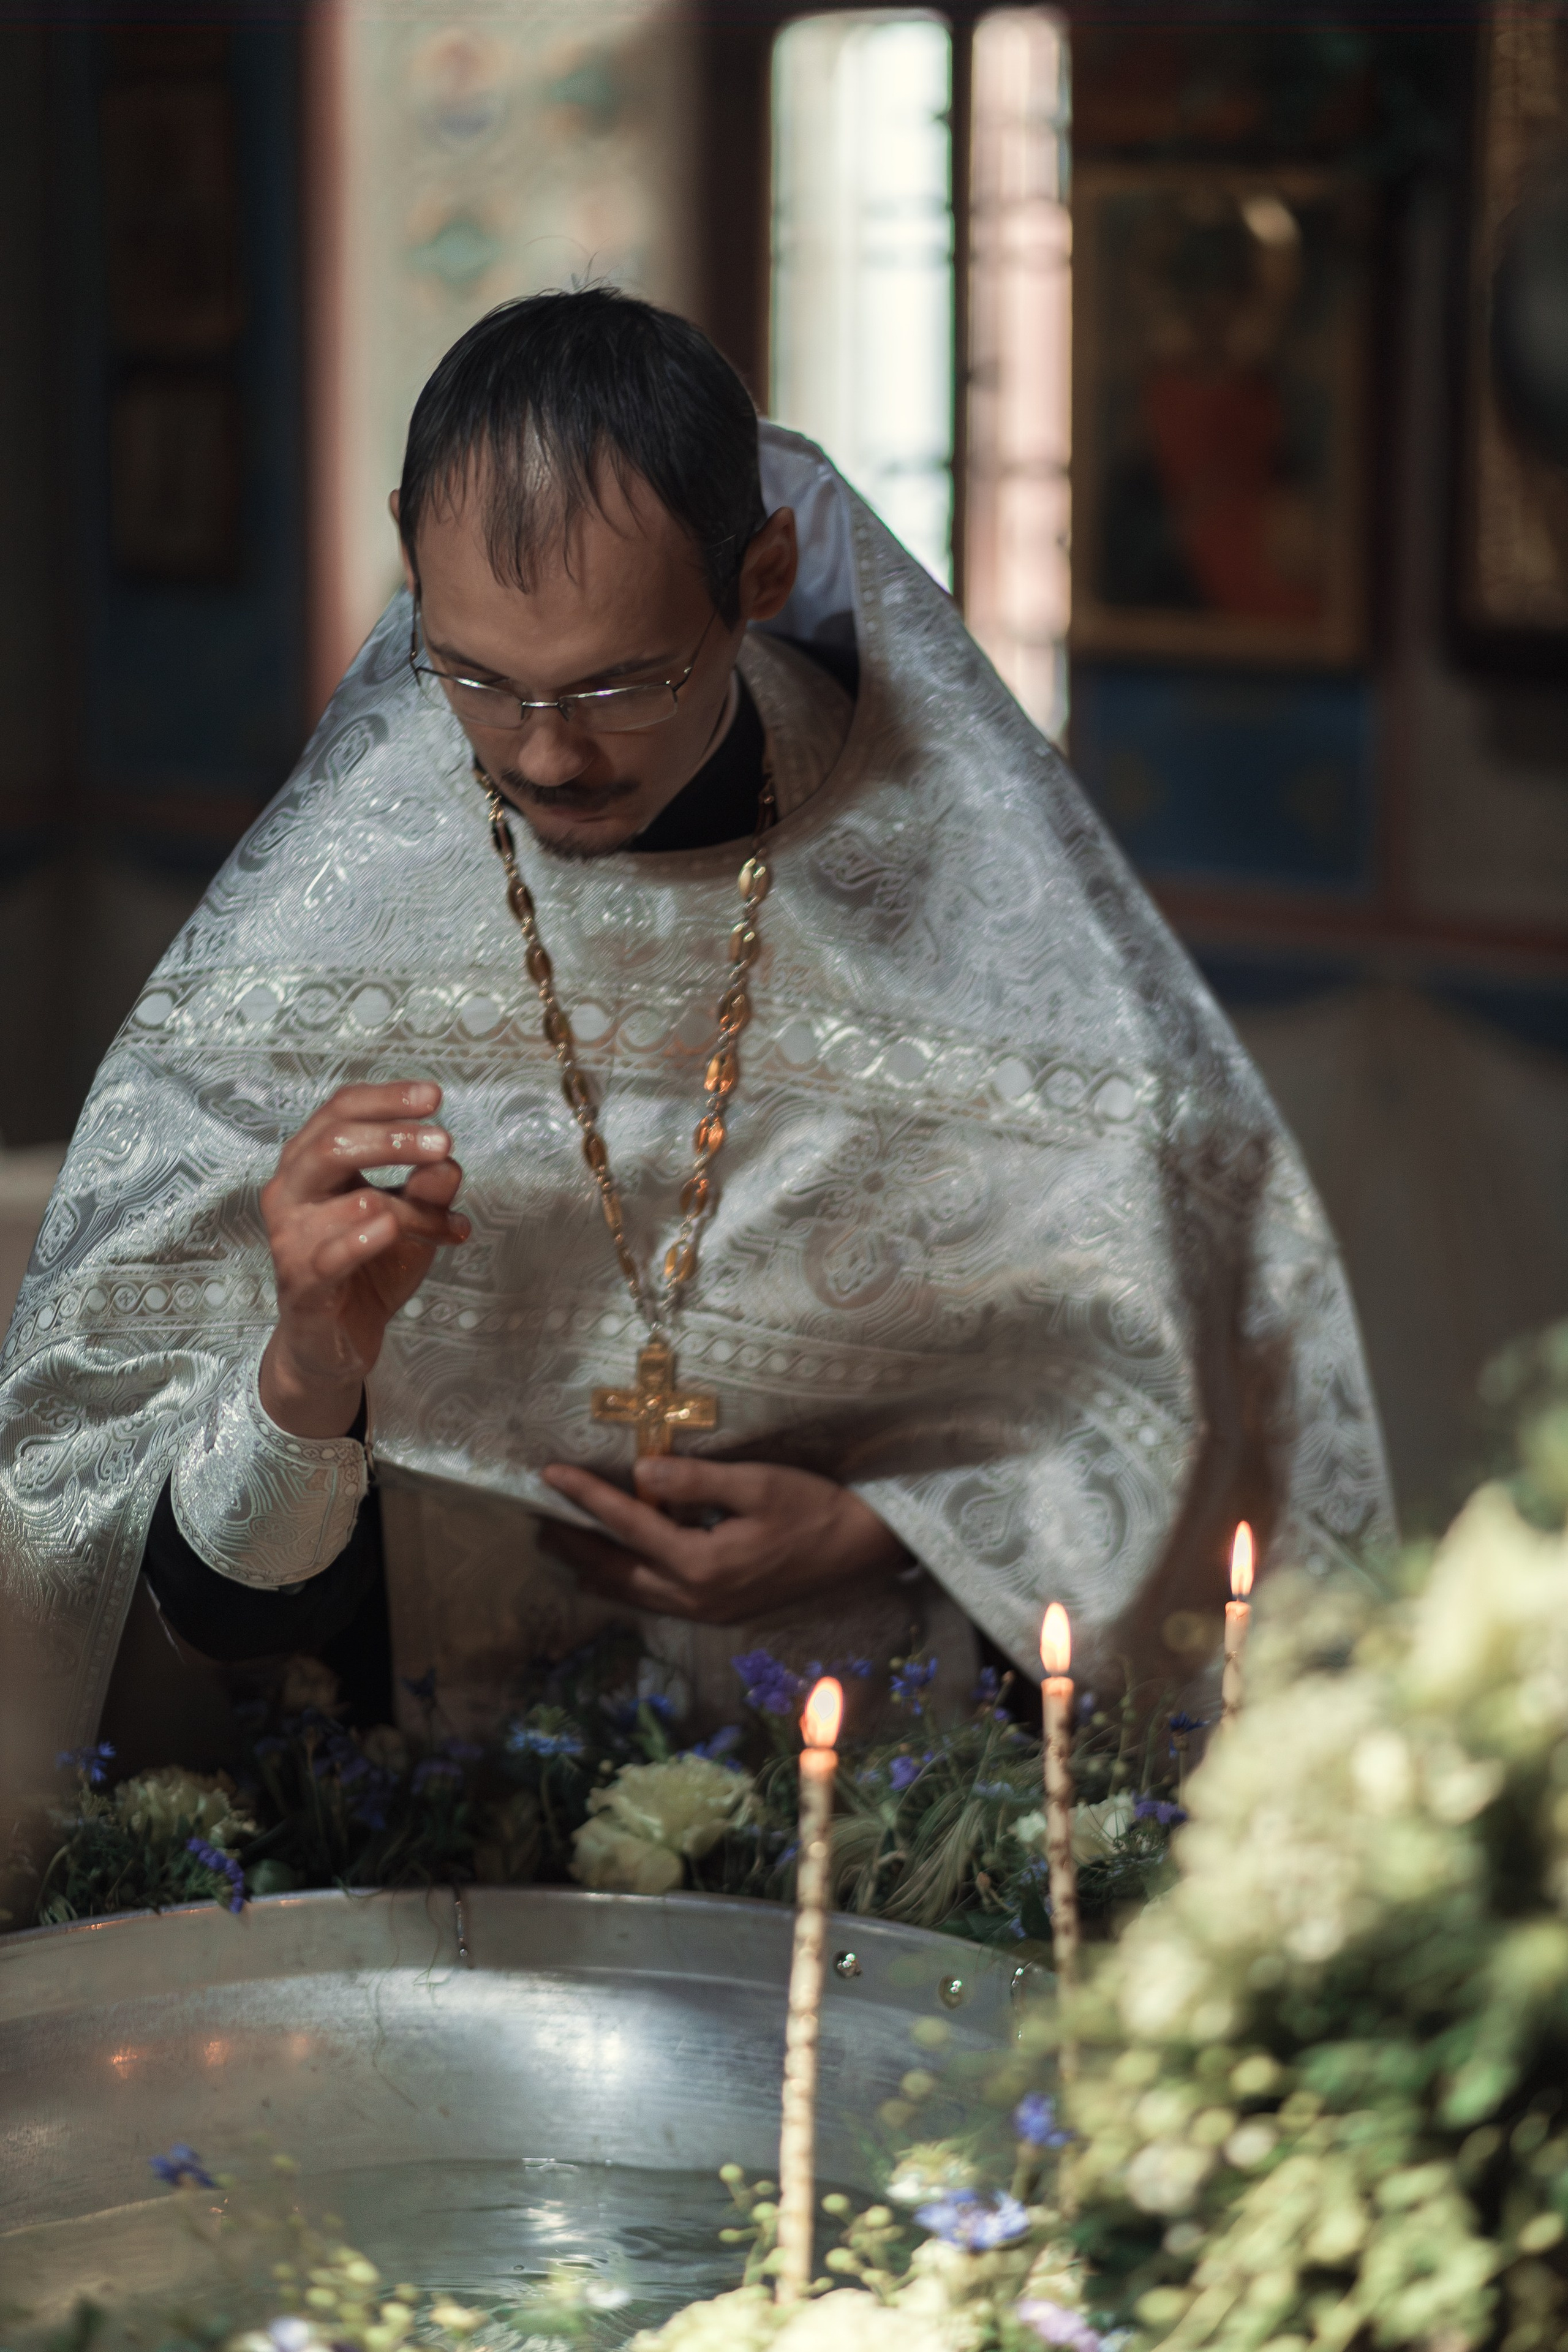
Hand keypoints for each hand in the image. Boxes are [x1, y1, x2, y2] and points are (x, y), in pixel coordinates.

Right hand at [258, 1081, 467, 1437]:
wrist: (336, 1342)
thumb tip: (447, 1162)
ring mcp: (289, 1238)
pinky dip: (362, 1239)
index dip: (386, 1098)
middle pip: (333, 1143)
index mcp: (310, 1163)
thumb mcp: (411, 1222)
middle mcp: (290, 1192)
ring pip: (349, 1200)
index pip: (340, 1110)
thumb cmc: (369, 1268)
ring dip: (411, 1209)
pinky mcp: (300, 1284)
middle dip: (393, 1138)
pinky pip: (328, 1255)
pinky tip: (389, 1228)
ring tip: (445, 1225)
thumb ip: (428, 1190)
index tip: (434, 1096)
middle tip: (444, 1141)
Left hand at [537, 1455, 909, 1622]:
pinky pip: (656, 1602)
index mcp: (702, 1564)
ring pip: (633, 1594)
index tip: (549, 1473)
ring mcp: (707, 1612)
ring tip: (561, 1546)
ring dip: (594, 1568)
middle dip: (574, 1545)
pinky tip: (615, 1570)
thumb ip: (697, 1481)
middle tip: (537, 1521)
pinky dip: (626, 1583)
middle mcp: (696, 1597)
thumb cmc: (816, 1509)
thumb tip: (641, 1472)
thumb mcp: (760, 1484)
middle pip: (616, 1571)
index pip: (628, 1524)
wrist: (862, 1551)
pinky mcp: (720, 1613)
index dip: (585, 1497)